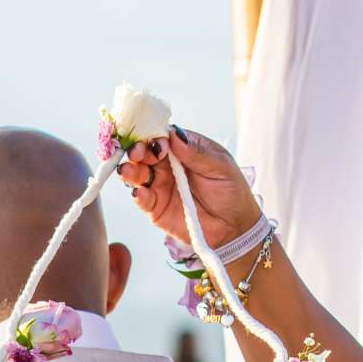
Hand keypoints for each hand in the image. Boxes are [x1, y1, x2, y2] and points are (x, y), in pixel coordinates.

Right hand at [116, 126, 263, 251]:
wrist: (233, 226)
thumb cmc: (231, 192)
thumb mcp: (220, 167)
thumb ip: (196, 152)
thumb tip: (174, 135)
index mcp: (184, 149)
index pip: (162, 136)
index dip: (155, 136)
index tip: (158, 144)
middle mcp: (168, 165)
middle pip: (145, 153)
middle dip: (137, 151)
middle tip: (137, 153)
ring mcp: (160, 186)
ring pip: (137, 174)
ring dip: (130, 171)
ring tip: (129, 171)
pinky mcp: (155, 207)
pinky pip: (142, 199)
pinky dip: (137, 195)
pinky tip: (140, 192)